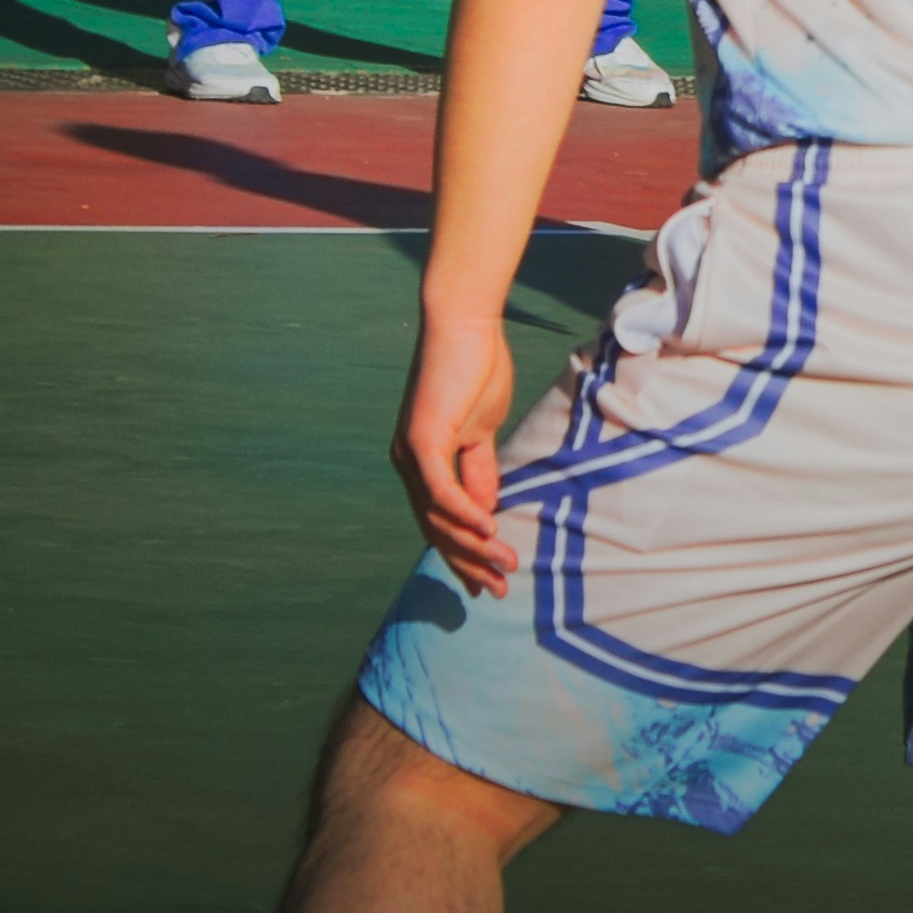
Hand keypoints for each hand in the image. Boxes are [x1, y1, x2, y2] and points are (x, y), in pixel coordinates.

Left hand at [395, 298, 530, 592]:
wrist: (463, 323)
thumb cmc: (475, 368)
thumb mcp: (482, 429)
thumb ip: (480, 470)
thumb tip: (486, 510)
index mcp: (421, 462)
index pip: (439, 520)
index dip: (463, 553)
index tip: (488, 579)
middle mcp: (408, 463)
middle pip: (435, 528)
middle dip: (467, 563)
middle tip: (497, 588)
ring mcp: (411, 454)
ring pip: (439, 517)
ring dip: (474, 545)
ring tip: (505, 565)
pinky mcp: (422, 440)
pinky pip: (443, 490)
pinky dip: (466, 514)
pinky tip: (490, 529)